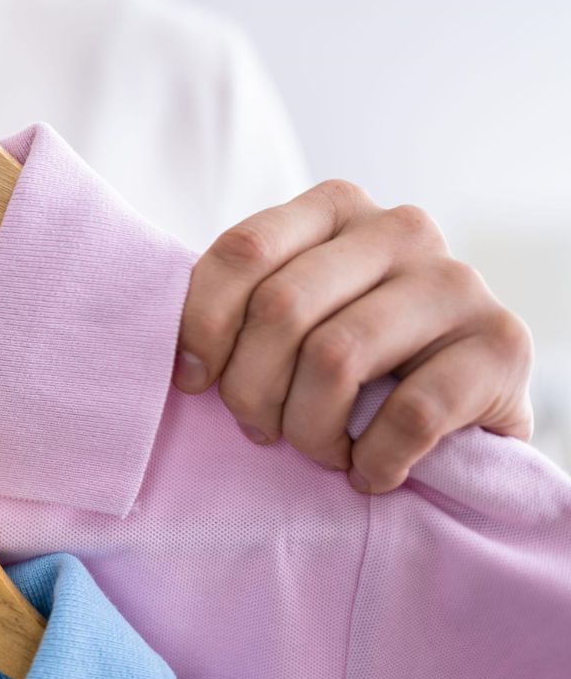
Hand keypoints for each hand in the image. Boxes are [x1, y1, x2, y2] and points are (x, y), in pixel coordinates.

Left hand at [174, 179, 532, 492]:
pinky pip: (410, 412)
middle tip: (258, 430)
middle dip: (250, 388)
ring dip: (309, 430)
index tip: (194, 380)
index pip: (242, 252)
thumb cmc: (353, 361)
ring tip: (317, 452)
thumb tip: (177, 356)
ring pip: (337, 357)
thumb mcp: (293, 316)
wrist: (465, 409)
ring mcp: (457, 282)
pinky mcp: (502, 344)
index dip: (201, 326)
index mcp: (336, 206)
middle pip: (281, 308)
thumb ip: (241, 308)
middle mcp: (400, 228)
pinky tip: (369, 471)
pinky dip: (374, 458)